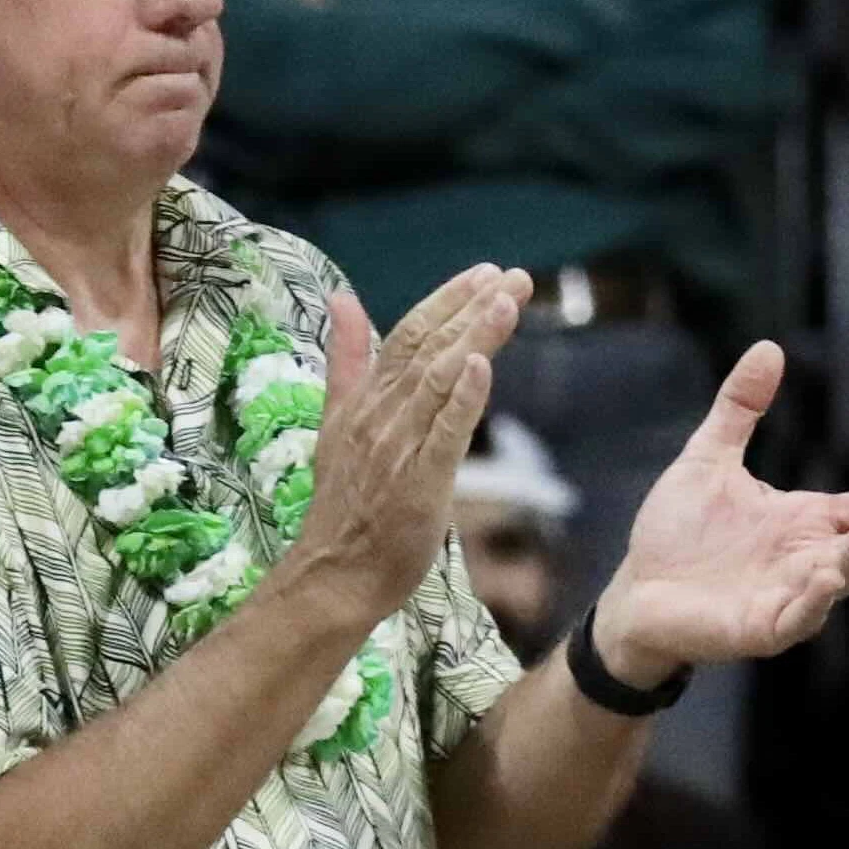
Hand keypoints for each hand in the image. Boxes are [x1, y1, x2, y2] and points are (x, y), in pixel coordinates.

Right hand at [300, 264, 516, 607]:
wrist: (335, 575)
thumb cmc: (347, 505)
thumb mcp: (338, 421)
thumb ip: (346, 360)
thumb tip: (343, 298)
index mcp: (365, 400)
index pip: (406, 335)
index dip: (446, 301)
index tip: (485, 274)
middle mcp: (380, 416)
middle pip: (427, 349)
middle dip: (471, 309)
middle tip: (512, 277)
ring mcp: (398, 449)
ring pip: (438, 381)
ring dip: (473, 338)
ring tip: (506, 303)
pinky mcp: (419, 484)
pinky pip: (444, 435)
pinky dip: (462, 398)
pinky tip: (482, 367)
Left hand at [583, 343, 848, 681]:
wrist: (634, 593)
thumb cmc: (675, 533)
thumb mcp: (709, 459)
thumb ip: (740, 408)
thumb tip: (770, 346)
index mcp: (804, 522)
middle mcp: (806, 560)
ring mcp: (788, 597)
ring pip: (842, 579)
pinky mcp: (760, 629)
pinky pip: (797, 618)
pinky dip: (815, 602)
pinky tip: (827, 580)